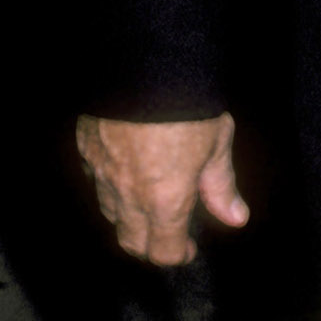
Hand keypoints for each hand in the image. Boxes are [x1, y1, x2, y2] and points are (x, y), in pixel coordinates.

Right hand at [75, 113, 249, 265]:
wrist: (142, 64)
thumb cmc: (187, 104)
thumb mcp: (216, 144)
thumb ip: (221, 186)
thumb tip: (235, 218)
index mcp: (164, 201)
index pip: (163, 252)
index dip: (178, 255)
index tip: (188, 249)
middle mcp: (127, 195)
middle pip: (131, 242)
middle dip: (150, 245)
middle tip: (169, 234)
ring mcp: (101, 173)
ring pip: (110, 212)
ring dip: (129, 217)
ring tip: (149, 203)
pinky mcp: (86, 149)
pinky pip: (94, 180)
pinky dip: (109, 185)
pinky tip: (125, 171)